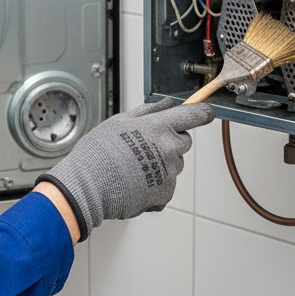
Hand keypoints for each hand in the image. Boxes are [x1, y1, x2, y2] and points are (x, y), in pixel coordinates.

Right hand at [35, 99, 215, 239]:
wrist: (88, 187)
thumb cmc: (98, 153)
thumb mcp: (119, 121)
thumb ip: (147, 111)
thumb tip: (166, 103)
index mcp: (159, 127)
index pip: (193, 115)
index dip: (202, 112)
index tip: (206, 112)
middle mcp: (169, 148)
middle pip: (184, 141)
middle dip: (171, 141)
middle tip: (147, 146)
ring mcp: (169, 172)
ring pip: (176, 163)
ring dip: (163, 163)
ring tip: (136, 167)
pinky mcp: (166, 192)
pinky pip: (168, 183)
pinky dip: (156, 183)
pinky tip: (136, 182)